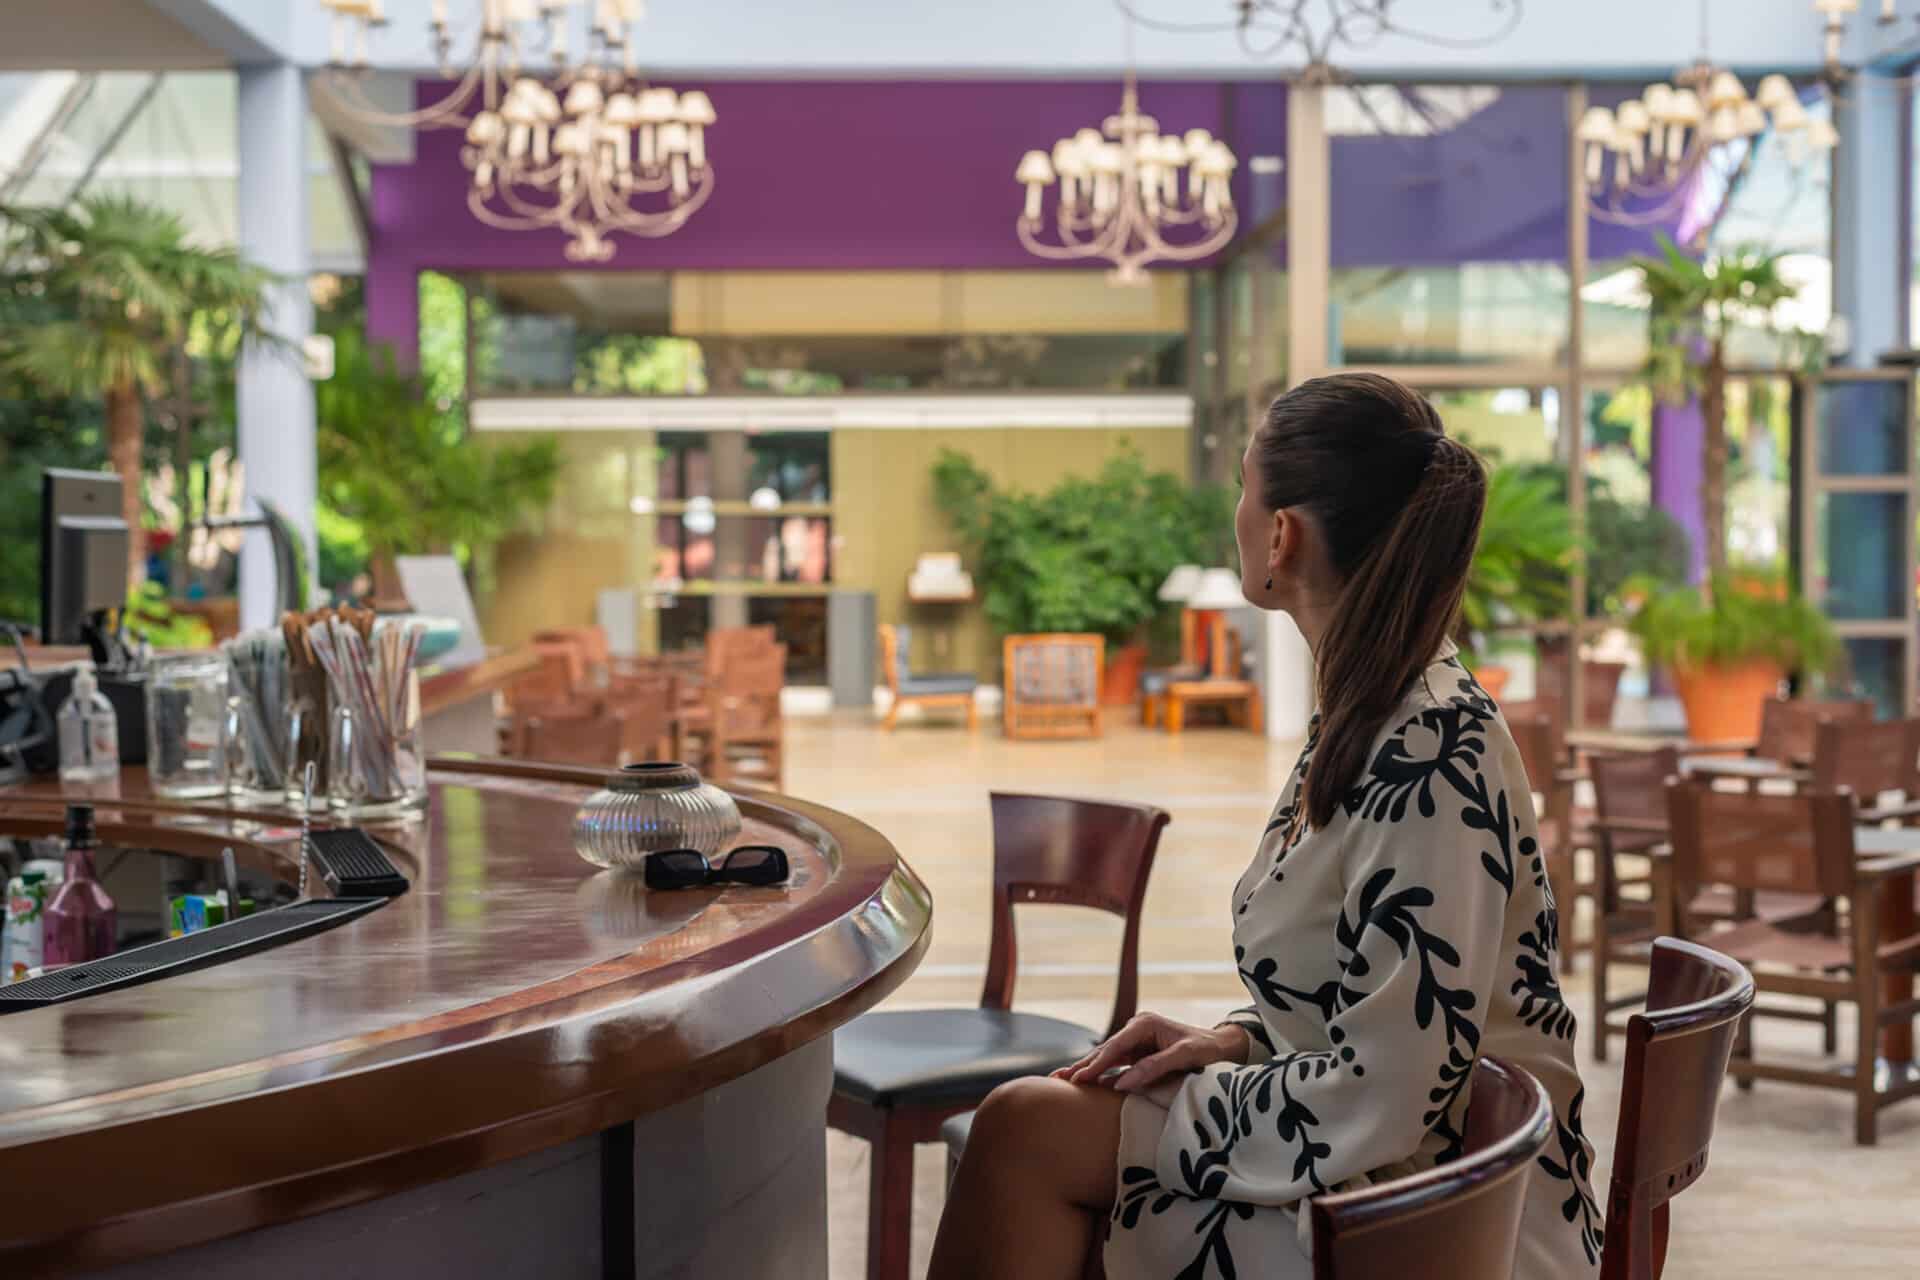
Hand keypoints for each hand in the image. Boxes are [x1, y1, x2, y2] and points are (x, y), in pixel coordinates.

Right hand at [1050, 1014, 1251, 1094]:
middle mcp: (1136, 1030)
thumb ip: (1153, 1068)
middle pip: (1105, 1051)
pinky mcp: (1139, 1054)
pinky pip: (1115, 1065)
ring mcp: (1136, 1042)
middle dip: (1082, 1065)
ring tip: (1062, 1080)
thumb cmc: (1206, 1049)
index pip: (1115, 1047)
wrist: (1222, 1046)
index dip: (1096, 1064)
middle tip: (1057, 1079)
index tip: (1079, 1080)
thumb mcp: (1184, 1057)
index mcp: (1144, 1024)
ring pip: (1106, 1058)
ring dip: (1086, 1070)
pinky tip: (1085, 1083)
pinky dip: (1100, 1074)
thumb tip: (1121, 1084)